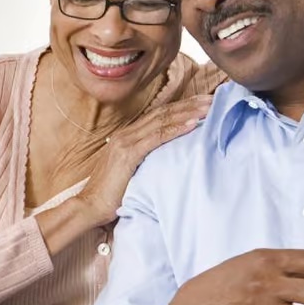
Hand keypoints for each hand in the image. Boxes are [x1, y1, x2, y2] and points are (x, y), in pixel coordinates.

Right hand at [70, 94, 210, 225]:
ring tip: (208, 107)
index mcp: (127, 136)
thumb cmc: (112, 195)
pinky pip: (156, 137)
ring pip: (162, 120)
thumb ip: (145, 160)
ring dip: (187, 112)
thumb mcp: (131, 172)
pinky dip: (175, 129)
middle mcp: (126, 134)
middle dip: (190, 104)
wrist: (89, 206)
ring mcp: (125, 142)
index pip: (159, 116)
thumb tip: (168, 160)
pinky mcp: (127, 154)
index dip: (182, 107)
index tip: (204, 103)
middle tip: (213, 98)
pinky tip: (192, 124)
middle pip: (163, 113)